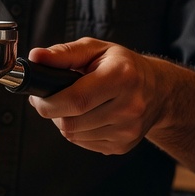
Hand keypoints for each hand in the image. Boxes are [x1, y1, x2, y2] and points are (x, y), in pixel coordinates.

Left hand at [25, 37, 162, 154]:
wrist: (158, 91)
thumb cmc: (122, 66)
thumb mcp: (95, 49)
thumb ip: (64, 53)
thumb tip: (35, 57)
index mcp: (122, 77)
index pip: (76, 100)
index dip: (48, 102)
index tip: (38, 96)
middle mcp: (129, 107)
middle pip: (71, 123)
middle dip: (53, 112)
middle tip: (53, 98)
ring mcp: (127, 130)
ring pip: (74, 135)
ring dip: (64, 122)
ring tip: (74, 105)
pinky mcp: (122, 146)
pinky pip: (84, 143)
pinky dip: (78, 131)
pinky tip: (87, 116)